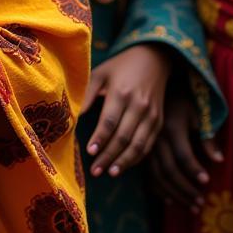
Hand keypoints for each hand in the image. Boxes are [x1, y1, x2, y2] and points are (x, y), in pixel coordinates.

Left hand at [82, 44, 171, 177]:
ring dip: (124, 162)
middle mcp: (139, 105)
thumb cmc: (120, 67)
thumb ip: (87, 95)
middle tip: (95, 171)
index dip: (100, 139)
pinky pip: (149, 144)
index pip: (110, 121)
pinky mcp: (159, 121)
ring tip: (110, 173)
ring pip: (138, 145)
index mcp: (121, 92)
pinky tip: (124, 165)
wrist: (153, 59)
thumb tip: (72, 117)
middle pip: (123, 137)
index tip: (90, 153)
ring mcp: (152, 115)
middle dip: (109, 156)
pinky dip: (137, 157)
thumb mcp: (100, 74)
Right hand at [148, 89, 222, 211]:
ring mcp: (145, 145)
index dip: (195, 170)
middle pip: (169, 169)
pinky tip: (169, 200)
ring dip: (174, 193)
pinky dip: (157, 189)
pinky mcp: (140, 150)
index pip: (183, 155)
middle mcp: (155, 139)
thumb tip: (219, 161)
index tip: (207, 183)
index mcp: (171, 128)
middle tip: (200, 204)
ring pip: (157, 175)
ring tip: (190, 207)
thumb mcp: (198, 113)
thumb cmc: (183, 101)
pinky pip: (146, 173)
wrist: (156, 88)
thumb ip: (208, 137)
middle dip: (185, 189)